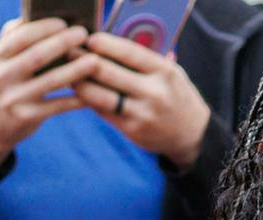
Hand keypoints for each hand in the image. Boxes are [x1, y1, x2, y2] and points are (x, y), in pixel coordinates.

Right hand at [0, 19, 101, 164]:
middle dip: (63, 43)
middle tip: (84, 34)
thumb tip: (42, 15)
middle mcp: (1, 76)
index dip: (44, 28)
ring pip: (50, 81)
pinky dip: (76, 99)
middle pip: (37, 56)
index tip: (64, 22)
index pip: (21, 36)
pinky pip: (57, 105)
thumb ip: (15, 37)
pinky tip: (93, 92)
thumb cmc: (4, 82)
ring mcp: (14, 98)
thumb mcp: (0, 60)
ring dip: (76, 70)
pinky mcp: (27, 117)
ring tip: (95, 61)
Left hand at [74, 32, 212, 170]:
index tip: (90, 40)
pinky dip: (90, 101)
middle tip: (69, 53)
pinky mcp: (132, 130)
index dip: (105, 44)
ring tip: (70, 75)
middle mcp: (153, 91)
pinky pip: (104, 112)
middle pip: (108, 72)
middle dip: (84, 61)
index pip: (128, 52)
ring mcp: (142, 113)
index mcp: (164, 71)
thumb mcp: (172, 72)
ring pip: (100, 96)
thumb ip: (146, 59)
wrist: (192, 135)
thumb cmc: (176, 96)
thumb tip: (113, 43)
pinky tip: (82, 93)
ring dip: (81, 84)